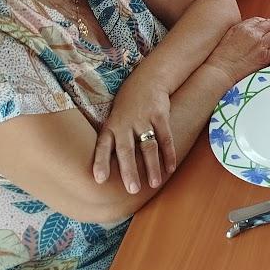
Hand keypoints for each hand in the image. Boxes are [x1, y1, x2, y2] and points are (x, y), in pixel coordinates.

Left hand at [93, 75, 175, 194]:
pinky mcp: (160, 115)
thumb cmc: (127, 107)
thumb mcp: (114, 119)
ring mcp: (143, 119)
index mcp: (111, 126)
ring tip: (154, 184)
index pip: (102, 146)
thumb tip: (107, 171)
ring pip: (148, 147)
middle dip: (129, 170)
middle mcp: (125, 124)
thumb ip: (113, 141)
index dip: (100, 162)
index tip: (99, 180)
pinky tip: (170, 168)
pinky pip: (165, 138)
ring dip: (151, 166)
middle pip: (126, 150)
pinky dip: (169, 154)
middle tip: (132, 189)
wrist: (148, 80)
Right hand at [206, 17, 269, 85]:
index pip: (260, 20)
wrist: (220, 70)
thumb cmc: (220, 56)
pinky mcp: (264, 57)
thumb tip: (247, 28)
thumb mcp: (227, 36)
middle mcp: (253, 34)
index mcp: (243, 27)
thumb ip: (239, 30)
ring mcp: (260, 45)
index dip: (267, 21)